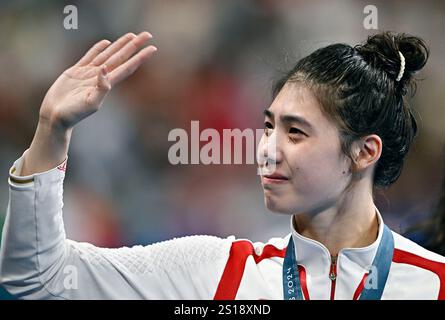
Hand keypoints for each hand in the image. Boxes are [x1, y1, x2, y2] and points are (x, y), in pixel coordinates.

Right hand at [39, 31, 156, 128]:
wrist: (56, 117)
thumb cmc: (73, 114)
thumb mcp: (91, 103)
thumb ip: (101, 88)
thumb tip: (105, 69)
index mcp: (107, 85)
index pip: (127, 67)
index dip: (140, 58)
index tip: (153, 48)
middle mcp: (100, 77)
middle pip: (121, 57)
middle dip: (134, 46)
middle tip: (147, 34)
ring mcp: (88, 73)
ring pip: (108, 54)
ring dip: (120, 45)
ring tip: (131, 35)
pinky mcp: (76, 71)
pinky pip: (90, 56)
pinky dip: (98, 48)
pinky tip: (106, 43)